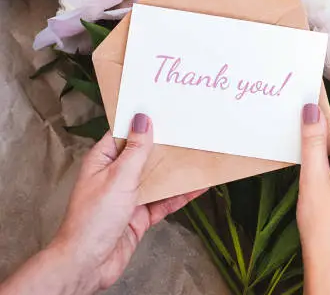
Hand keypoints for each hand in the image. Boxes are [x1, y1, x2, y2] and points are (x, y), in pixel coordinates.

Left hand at [0, 114, 204, 294]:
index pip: (124, 134)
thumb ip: (135, 150)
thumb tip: (142, 120)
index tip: (163, 109)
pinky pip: (164, 200)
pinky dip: (181, 194)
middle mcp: (115, 176)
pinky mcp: (140, 215)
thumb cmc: (93, 220)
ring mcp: (129, 196)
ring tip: (198, 156)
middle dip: (165, 146)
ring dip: (176, 171)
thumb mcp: (118, 177)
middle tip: (188, 131)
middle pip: (144, 155)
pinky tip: (198, 187)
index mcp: (103, 161)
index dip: (142, 122)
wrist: (88, 263)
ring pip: (157, 178)